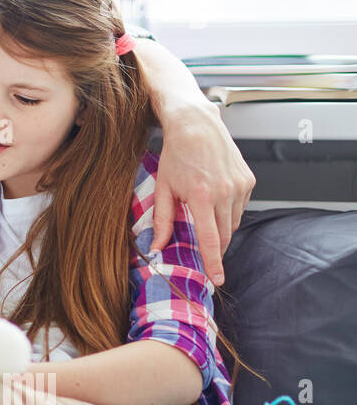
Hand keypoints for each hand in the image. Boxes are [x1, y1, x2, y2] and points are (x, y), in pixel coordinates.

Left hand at [151, 104, 255, 285]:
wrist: (196, 124)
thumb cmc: (176, 155)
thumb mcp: (163, 188)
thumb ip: (162, 220)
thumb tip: (157, 247)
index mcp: (202, 196)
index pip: (211, 239)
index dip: (214, 262)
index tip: (217, 279)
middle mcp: (226, 192)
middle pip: (224, 235)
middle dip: (216, 249)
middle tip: (207, 258)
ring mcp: (240, 186)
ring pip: (233, 222)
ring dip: (221, 229)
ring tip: (204, 218)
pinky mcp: (248, 180)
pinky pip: (240, 207)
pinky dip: (228, 212)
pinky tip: (215, 202)